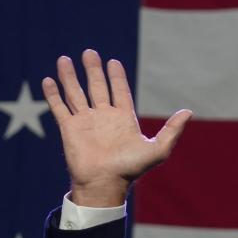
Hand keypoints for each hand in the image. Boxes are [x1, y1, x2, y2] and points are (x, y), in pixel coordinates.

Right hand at [42, 49, 191, 206]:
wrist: (104, 184)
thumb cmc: (131, 169)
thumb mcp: (158, 149)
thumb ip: (172, 130)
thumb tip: (188, 111)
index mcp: (123, 119)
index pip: (119, 91)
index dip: (116, 77)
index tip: (113, 62)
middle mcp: (103, 117)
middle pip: (97, 87)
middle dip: (93, 70)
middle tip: (89, 53)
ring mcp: (85, 122)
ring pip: (76, 93)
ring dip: (70, 77)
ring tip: (64, 59)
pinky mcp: (69, 128)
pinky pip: (59, 108)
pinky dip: (53, 94)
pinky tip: (49, 80)